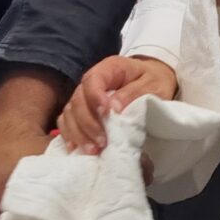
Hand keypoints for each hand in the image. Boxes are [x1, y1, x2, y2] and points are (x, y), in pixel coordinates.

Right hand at [60, 56, 178, 154]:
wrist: (151, 82)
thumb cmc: (153, 82)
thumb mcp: (152, 85)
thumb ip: (134, 94)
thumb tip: (114, 108)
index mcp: (109, 68)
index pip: (93, 80)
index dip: (95, 98)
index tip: (106, 114)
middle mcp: (91, 82)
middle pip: (77, 100)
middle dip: (88, 124)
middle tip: (102, 142)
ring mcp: (83, 97)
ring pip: (69, 114)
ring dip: (79, 134)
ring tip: (93, 151)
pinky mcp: (80, 112)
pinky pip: (66, 123)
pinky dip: (70, 136)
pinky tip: (76, 149)